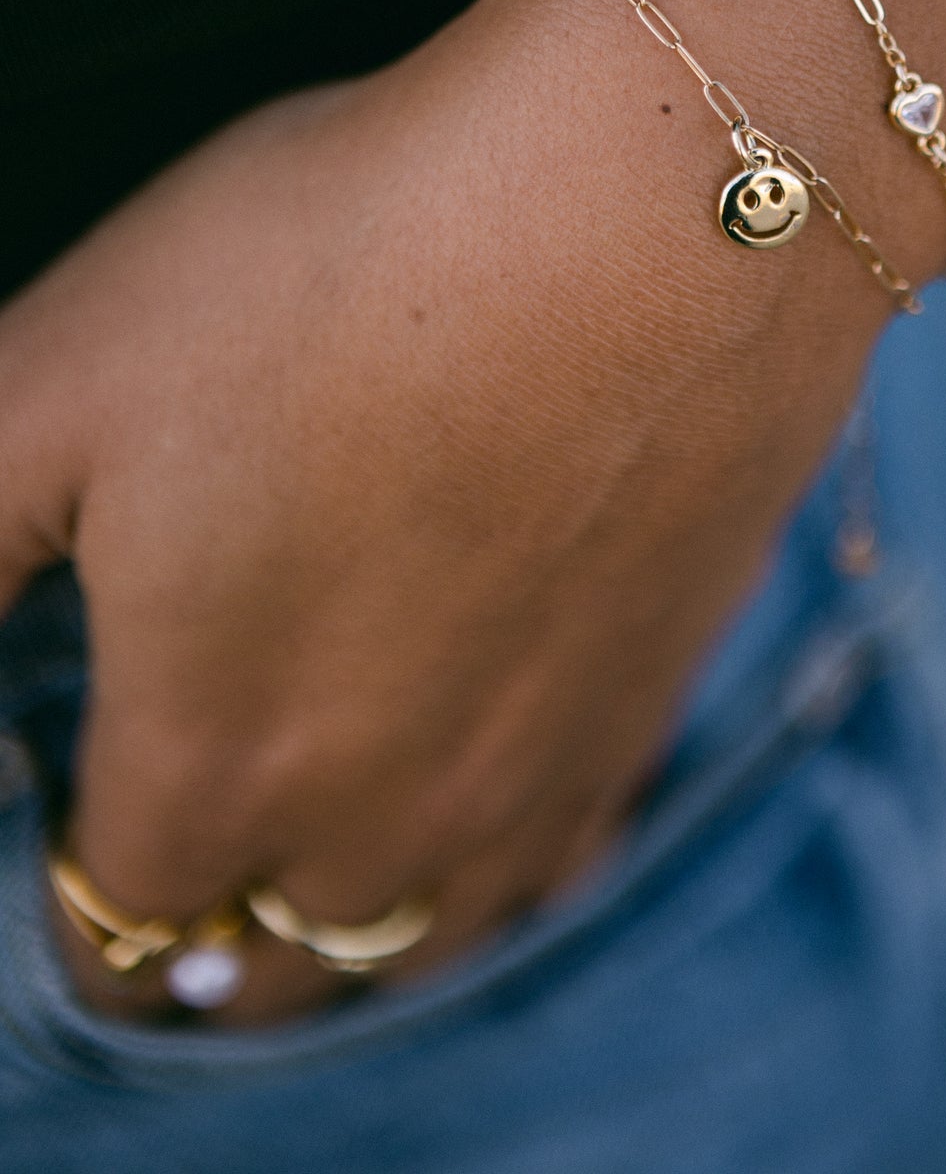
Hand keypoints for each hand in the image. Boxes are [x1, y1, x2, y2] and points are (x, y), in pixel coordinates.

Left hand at [0, 0, 881, 1026]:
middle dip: (196, 925)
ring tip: (316, 823)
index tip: (82, 776)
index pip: (108, 917)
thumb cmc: (343, 265)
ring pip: (407, 943)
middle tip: (186, 808)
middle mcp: (378, 817)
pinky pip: (552, 866)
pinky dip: (486, 856)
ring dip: (340, 913)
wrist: (652, 203)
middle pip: (257, 974)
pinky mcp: (651, 708)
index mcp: (211, 756)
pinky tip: (473, 769)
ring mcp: (533, 778)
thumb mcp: (61, 376)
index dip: (70, 864)